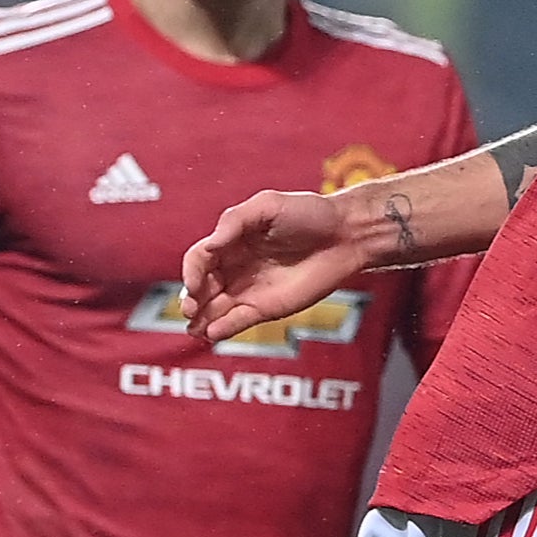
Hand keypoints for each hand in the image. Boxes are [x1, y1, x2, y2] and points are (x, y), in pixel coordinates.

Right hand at [180, 190, 357, 343]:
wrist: (346, 234)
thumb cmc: (309, 213)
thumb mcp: (268, 205)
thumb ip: (235, 221)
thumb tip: (210, 245)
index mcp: (231, 240)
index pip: (199, 259)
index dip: (191, 271)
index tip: (193, 282)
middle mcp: (236, 266)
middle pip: (201, 287)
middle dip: (191, 299)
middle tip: (190, 308)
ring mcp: (249, 289)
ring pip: (214, 309)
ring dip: (201, 320)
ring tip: (195, 327)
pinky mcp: (266, 308)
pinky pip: (238, 321)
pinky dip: (223, 329)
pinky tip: (214, 331)